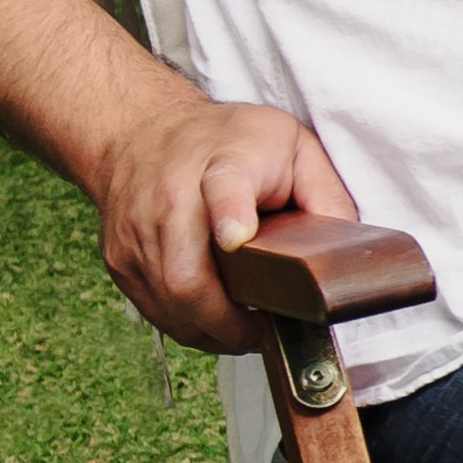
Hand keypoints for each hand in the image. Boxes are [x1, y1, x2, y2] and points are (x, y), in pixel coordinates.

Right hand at [92, 93, 359, 355]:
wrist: (141, 130)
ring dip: (210, 330)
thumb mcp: (293, 145)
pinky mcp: (118, 257)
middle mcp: (171, 197)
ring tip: (245, 332)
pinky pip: (153, 307)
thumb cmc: (229, 142)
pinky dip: (185, 324)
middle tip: (263, 331)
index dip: (231, 214)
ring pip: (169, 302)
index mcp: (224, 163)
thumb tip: (344, 252)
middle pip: (187, 273)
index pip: (224, 188)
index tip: (236, 239)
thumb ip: (324, 193)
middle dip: (229, 319)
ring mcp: (137, 230)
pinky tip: (213, 322)